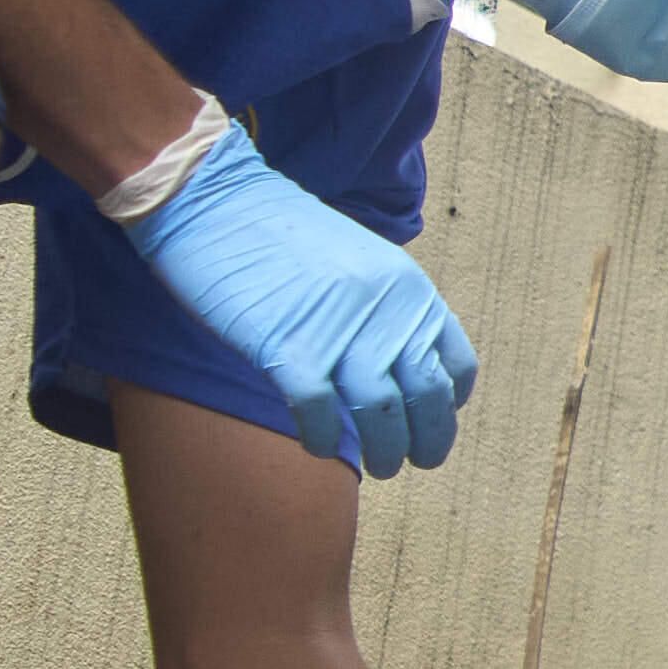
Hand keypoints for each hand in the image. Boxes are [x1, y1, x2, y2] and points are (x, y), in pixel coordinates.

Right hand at [122, 130, 472, 473]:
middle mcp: (387, 311)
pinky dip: (322, 438)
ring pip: (381, 414)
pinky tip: (317, 446)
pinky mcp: (287, 346)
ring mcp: (339, 330)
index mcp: (409, 289)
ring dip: (385, 451)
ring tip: (380, 468)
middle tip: (415, 462)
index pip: (455, 364)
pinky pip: (320, 411)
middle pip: (427, 398)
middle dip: (429, 440)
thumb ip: (384, 312)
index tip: (438, 420)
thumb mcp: (357, 264)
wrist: (212, 200)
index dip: (450, 403)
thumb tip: (397, 367)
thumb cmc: (276, 236)